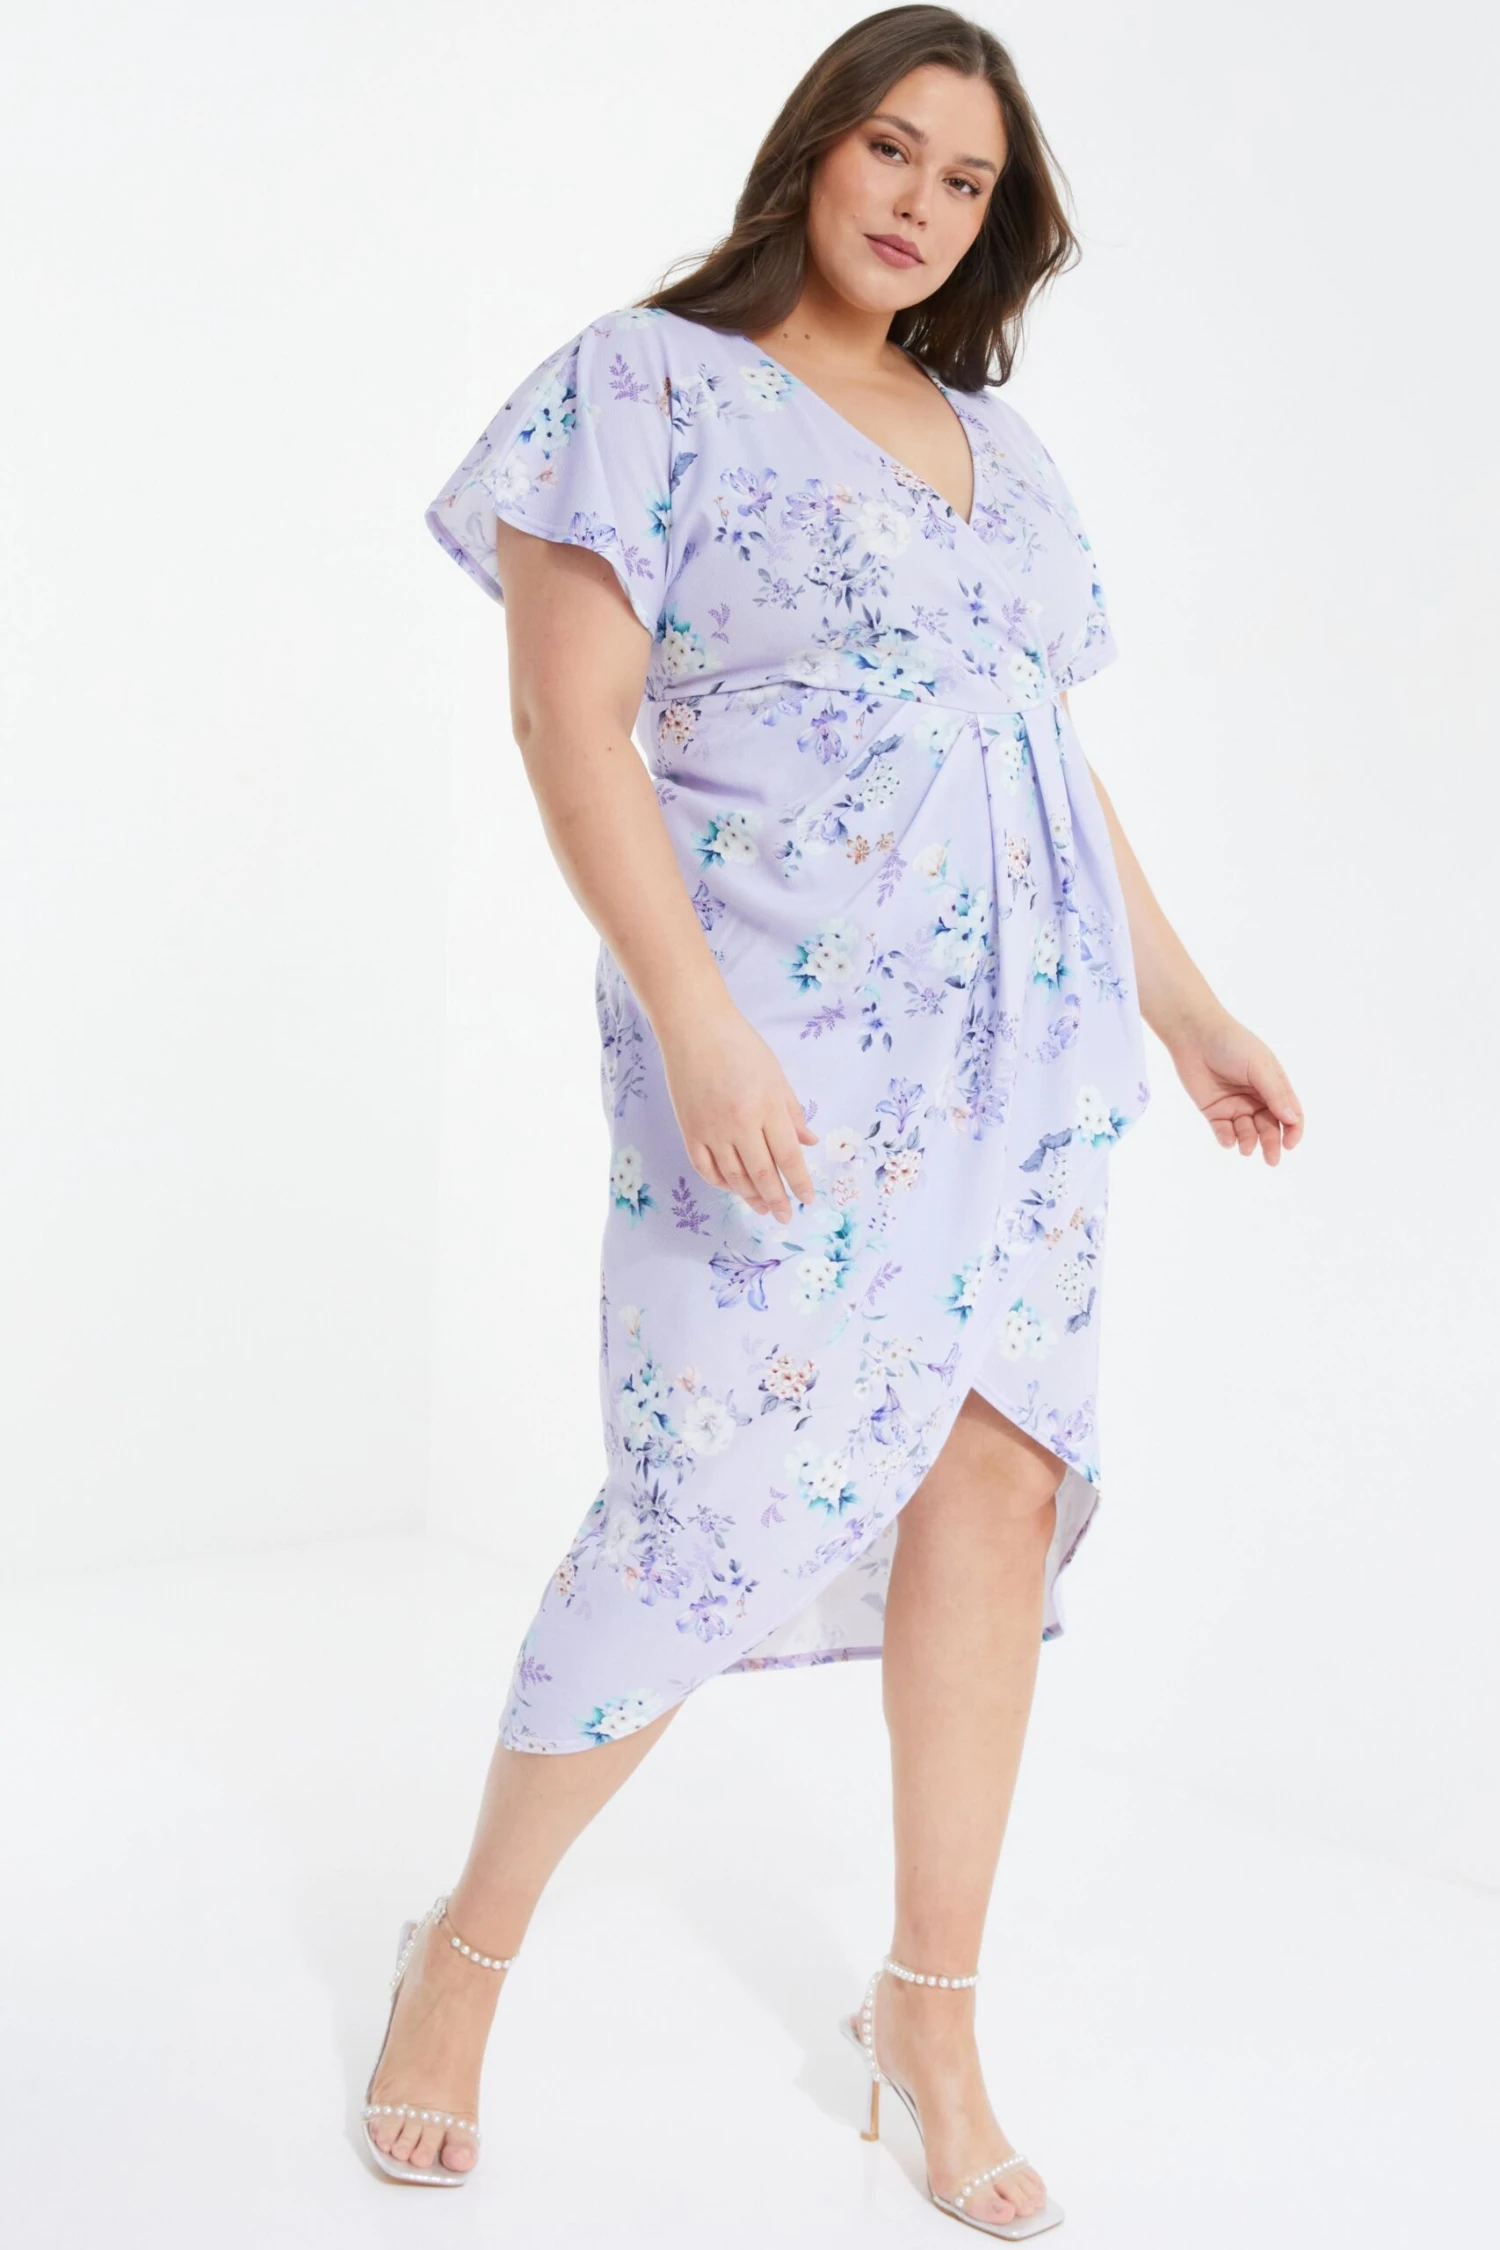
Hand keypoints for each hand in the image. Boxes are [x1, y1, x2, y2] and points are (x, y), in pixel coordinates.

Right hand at [659, 1003, 818, 1222]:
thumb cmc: (739, 1046)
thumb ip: (792, 1112)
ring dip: (750, 1196)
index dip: (799, 1182)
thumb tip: (809, 1142)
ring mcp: (711, 1130)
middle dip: (776, 1199)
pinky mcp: (689, 1131)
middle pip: (762, 1173)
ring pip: (733, 1176)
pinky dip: (720, 1183)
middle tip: (784, 1216)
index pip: (788, 1156)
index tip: (806, 1199)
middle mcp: (739, 1123)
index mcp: (766, 1107)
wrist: (694, 1028)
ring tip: (761, 1207)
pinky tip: (732, 1188)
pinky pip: (706, 1168)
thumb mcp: (776, 1076)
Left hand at [1168, 1010, 1303, 1165]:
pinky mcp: (1214, 1111)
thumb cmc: (1232, 1044)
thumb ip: (1275, 1093)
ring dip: (1249, 1142)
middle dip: (1271, 1144)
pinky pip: (1223, 1131)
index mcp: (1273, 1086)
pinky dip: (1227, 1139)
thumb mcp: (1259, 1067)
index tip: (1290, 1144)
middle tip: (1271, 1160)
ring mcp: (1235, 1106)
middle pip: (1269, 1127)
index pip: (1289, 1114)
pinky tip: (1228, 1140)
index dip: (1293, 1130)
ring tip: (1246, 1148)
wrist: (1195, 1036)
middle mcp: (1257, 1098)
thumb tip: (1292, 1119)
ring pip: (1247, 1132)